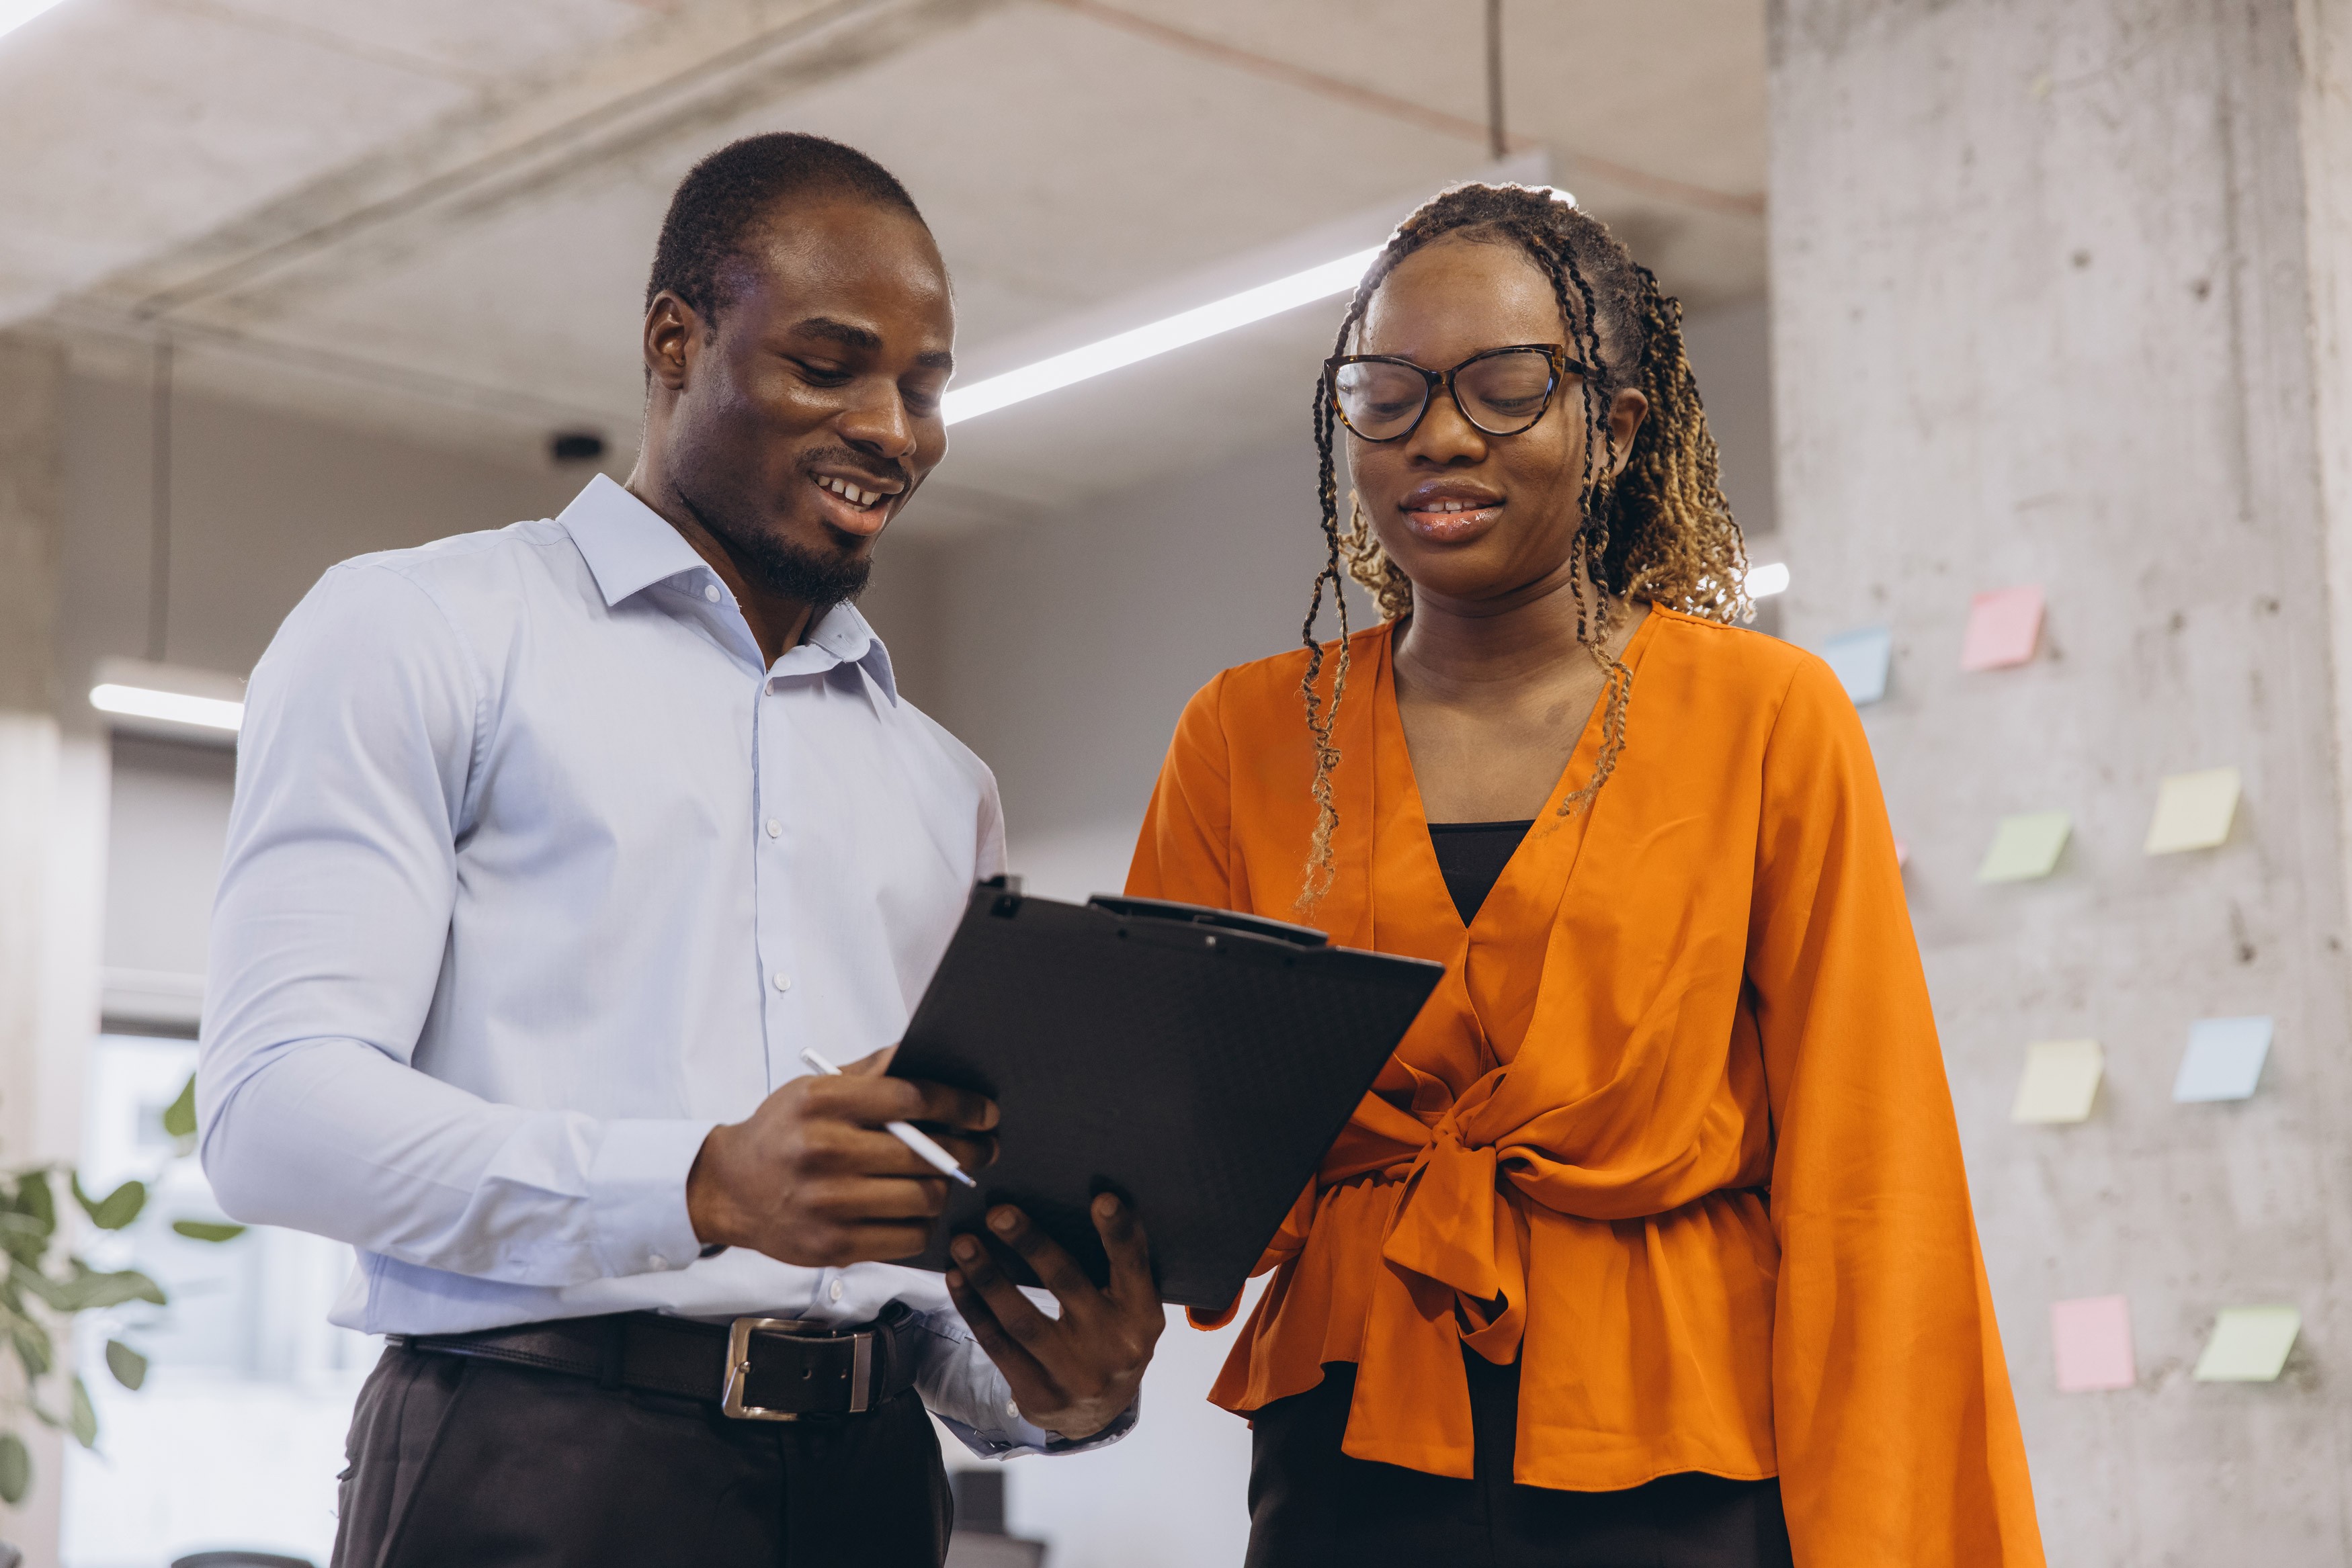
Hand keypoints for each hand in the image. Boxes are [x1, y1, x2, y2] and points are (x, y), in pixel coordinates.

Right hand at [686, 1045, 996, 1266]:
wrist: (729, 1189)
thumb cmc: (779, 1134)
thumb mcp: (813, 1088)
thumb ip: (870, 1072)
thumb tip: (923, 1053)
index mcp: (823, 1103)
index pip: (911, 1098)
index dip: (960, 1106)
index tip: (984, 1113)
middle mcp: (825, 1151)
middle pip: (925, 1154)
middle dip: (968, 1151)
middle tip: (982, 1149)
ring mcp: (829, 1203)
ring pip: (924, 1198)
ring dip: (944, 1189)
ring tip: (945, 1180)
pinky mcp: (834, 1246)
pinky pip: (908, 1238)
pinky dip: (923, 1225)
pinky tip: (917, 1211)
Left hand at [945, 1196, 1162, 1441]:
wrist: (1098, 1414)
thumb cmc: (1111, 1339)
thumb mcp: (1130, 1306)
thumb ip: (1116, 1265)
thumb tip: (1079, 1202)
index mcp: (1142, 1314)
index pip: (1133, 1266)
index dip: (1119, 1233)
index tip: (1103, 1199)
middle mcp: (1113, 1346)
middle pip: (1067, 1285)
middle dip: (1030, 1245)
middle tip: (998, 1213)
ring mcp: (1074, 1375)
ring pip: (1022, 1320)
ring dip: (987, 1277)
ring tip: (963, 1244)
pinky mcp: (1038, 1394)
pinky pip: (997, 1345)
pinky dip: (974, 1309)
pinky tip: (957, 1279)